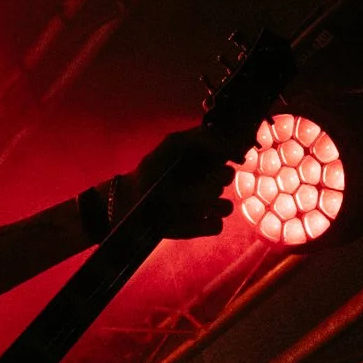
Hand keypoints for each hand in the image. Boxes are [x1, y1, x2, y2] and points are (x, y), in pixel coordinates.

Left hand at [112, 125, 239, 239]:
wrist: (130, 198)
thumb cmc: (151, 169)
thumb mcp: (172, 143)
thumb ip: (200, 136)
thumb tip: (226, 144)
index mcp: (210, 163)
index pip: (232, 156)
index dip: (222, 155)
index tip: (207, 156)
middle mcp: (212, 184)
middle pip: (227, 178)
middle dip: (205, 178)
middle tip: (182, 181)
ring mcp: (208, 207)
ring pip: (224, 206)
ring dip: (203, 202)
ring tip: (179, 201)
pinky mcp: (200, 226)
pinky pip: (215, 226)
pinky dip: (201, 223)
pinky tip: (183, 218)